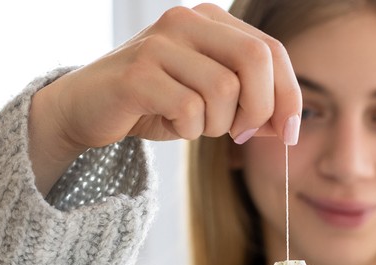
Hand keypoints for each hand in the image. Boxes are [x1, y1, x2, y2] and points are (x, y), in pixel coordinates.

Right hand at [27, 2, 301, 191]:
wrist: (86, 108)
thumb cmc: (155, 103)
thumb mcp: (210, 100)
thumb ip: (250, 103)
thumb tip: (288, 126)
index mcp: (209, 19)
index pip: (271, 50)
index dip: (289, 95)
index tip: (288, 133)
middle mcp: (185, 20)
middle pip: (255, 59)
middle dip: (260, 107)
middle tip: (241, 134)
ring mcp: (159, 44)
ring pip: (224, 90)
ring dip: (218, 124)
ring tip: (194, 126)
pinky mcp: (137, 74)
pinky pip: (189, 110)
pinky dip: (189, 130)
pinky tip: (173, 126)